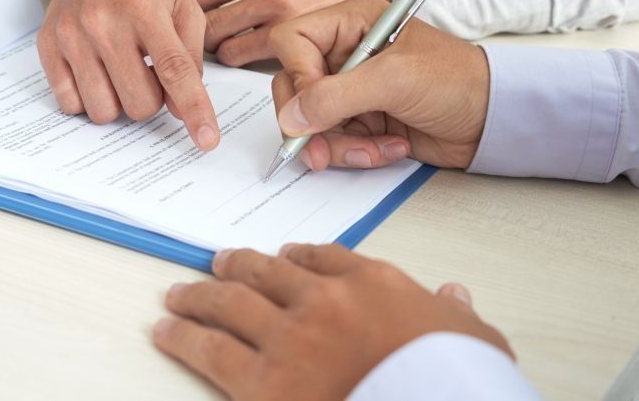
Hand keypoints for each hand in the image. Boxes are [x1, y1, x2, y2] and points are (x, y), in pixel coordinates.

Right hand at [39, 0, 218, 150]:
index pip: (175, 70)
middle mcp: (104, 21)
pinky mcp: (48, 45)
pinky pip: (70, 103)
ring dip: (120, 101)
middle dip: (153, 99)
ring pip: (103, 110)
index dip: (194, 110)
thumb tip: (182, 109)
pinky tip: (99, 71)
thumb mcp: (184, 3)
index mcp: (145, 6)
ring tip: (124, 71)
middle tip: (150, 72)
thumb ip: (191, 56)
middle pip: (139, 102)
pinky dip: (89, 98)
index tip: (206, 139)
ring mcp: (71, 34)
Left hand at [153, 244, 511, 400]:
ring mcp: (289, 338)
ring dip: (199, 295)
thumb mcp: (472, 341)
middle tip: (219, 263)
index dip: (297, 256)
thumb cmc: (456, 381)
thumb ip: (452, 313)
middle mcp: (323, 301)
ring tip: (179, 293)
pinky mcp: (262, 382)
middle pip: (267, 272)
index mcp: (373, 284)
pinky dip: (182, 336)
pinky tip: (166, 330)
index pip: (325, 257)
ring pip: (230, 303)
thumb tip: (454, 295)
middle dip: (238, 266)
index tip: (284, 257)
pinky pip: (210, 349)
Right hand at [269, 0, 488, 169]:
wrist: (494, 119)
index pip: (292, 42)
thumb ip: (337, 96)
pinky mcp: (360, 119)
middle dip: (309, 124)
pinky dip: (357, 152)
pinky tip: (390, 148)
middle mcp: (344, 53)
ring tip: (376, 149)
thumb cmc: (457, 81)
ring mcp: (350, 88)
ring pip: (310, 122)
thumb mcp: (395, 81)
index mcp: (350, 22)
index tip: (312, 106)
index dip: (297, 76)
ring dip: (338, 144)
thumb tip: (292, 117)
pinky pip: (334, 141)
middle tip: (320, 153)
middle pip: (294, 87)